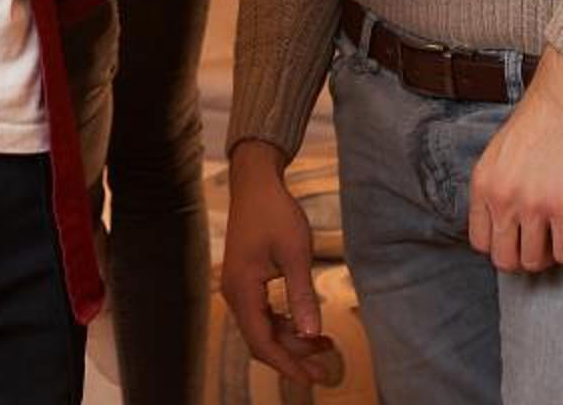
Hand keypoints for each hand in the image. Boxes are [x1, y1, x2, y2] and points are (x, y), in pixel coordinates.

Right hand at [221, 141, 336, 384]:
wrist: (255, 183)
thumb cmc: (275, 213)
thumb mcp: (295, 254)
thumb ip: (303, 295)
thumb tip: (313, 334)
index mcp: (243, 290)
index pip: (262, 342)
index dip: (287, 364)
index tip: (312, 379)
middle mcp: (235, 294)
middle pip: (262, 340)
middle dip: (294, 356)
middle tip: (327, 369)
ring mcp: (238, 288)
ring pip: (263, 329)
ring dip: (291, 340)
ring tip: (325, 345)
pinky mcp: (246, 281)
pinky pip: (263, 314)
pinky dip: (285, 324)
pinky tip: (306, 325)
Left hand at [467, 53, 562, 272]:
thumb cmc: (537, 122)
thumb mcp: (498, 155)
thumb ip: (496, 187)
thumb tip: (502, 221)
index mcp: (482, 185)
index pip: (479, 241)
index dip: (500, 248)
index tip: (517, 243)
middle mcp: (502, 199)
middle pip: (505, 260)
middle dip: (524, 261)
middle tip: (541, 251)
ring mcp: (533, 205)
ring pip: (535, 262)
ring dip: (550, 261)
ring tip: (560, 248)